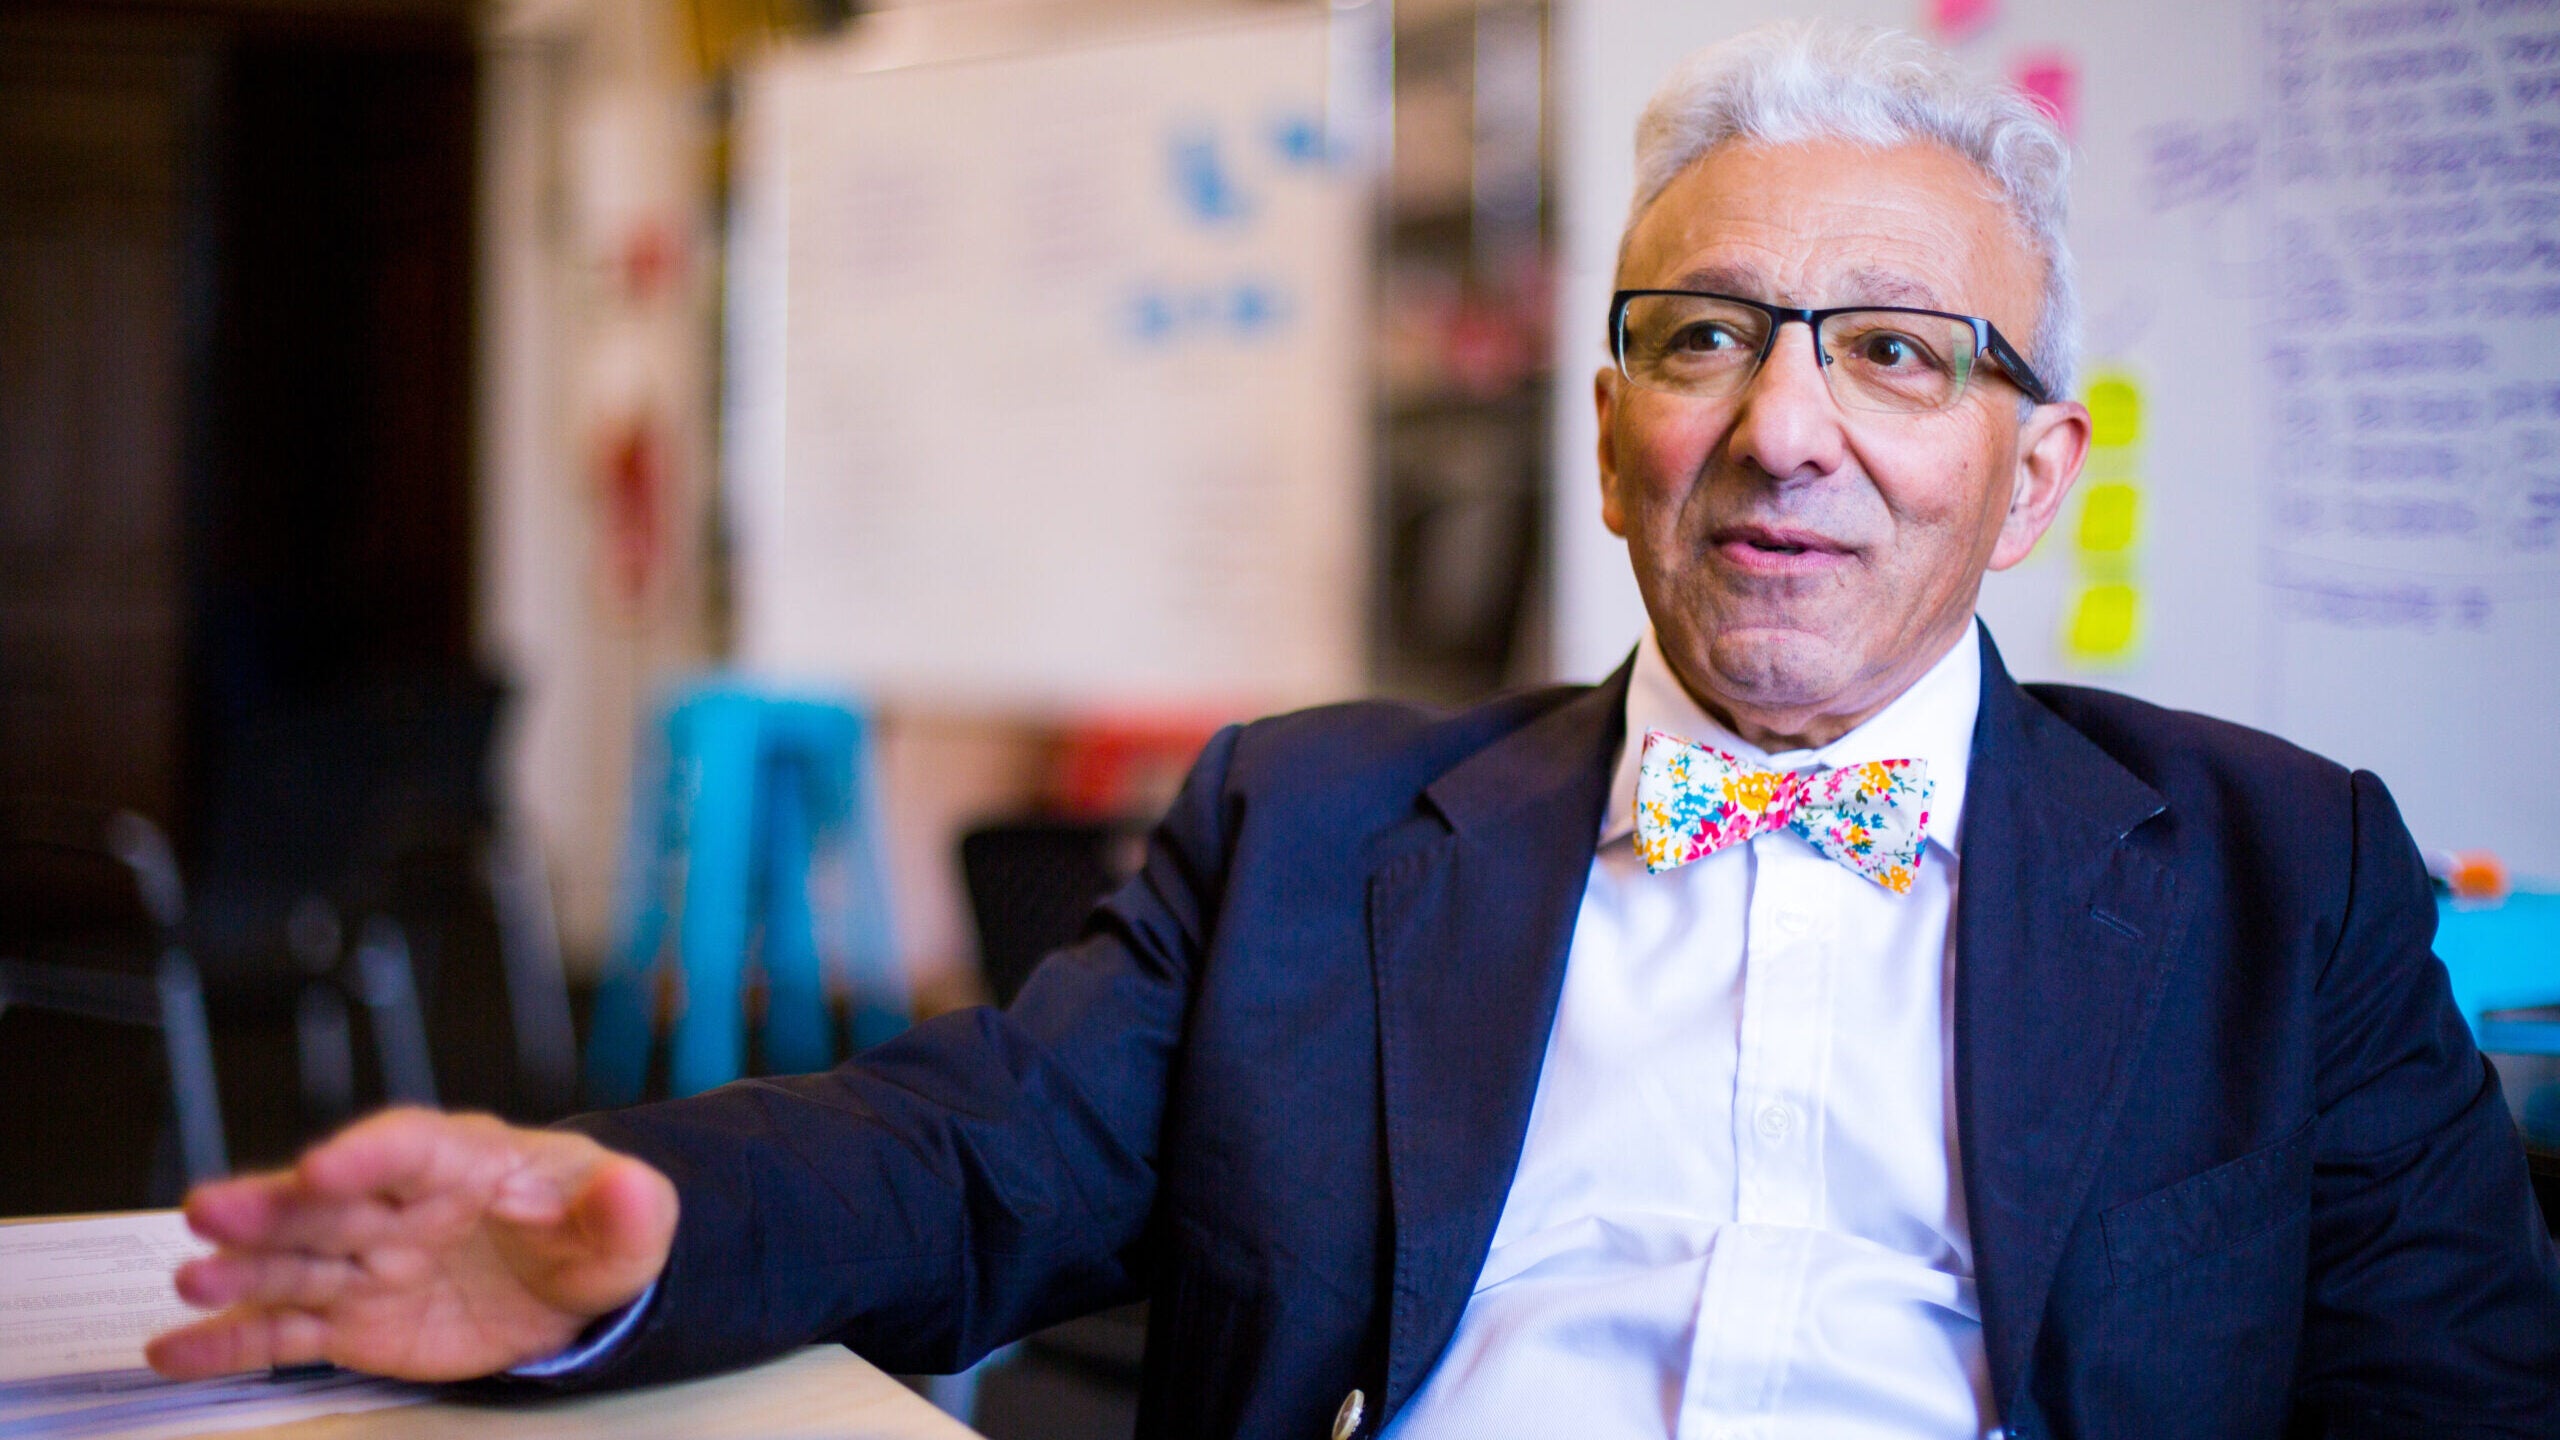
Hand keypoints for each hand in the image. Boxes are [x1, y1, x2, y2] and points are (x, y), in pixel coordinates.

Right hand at [145, 1108, 678, 1381]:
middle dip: (272, 1206)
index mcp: (467, 1159)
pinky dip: (231, 1341)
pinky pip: (286, 1331)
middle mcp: (401, 1206)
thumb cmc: (594, 1230)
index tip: (324, 1167)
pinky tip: (176, 1348)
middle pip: (329, 1202)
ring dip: (241, 1270)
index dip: (367, 1154)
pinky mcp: (354, 1321)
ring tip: (190, 1282)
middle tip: (211, 1211)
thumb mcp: (633, 1221)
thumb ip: (630, 1208)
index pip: (411, 1146)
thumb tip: (633, 1189)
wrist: (576, 1284)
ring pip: (294, 1263)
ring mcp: (369, 1264)